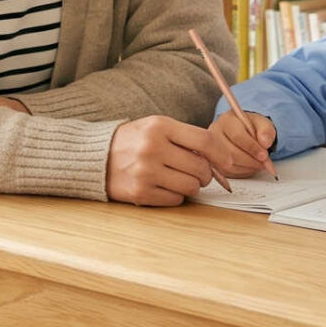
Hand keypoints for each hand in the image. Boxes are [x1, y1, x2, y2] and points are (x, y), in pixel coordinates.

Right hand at [106, 116, 220, 205]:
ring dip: (192, 186)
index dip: (222, 154)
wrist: (96, 157)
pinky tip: (164, 186)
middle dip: (206, 174)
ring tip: (179, 179)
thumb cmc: (133, 141)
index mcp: (160, 127)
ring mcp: (146, 172)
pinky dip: (175, 195)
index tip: (228, 162)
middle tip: (199, 173)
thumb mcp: (157, 128)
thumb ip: (185, 139)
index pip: (204, 141)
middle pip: (201, 168)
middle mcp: (153, 148)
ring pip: (191, 186)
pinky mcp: (140, 192)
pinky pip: (175, 199)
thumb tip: (218, 160)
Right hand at [206, 110, 274, 176]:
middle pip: (230, 152)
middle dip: (250, 161)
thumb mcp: (262, 123)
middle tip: (263, 163)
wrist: (244, 133)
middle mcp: (214, 134)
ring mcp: (210, 150)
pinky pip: (226, 172)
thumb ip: (266, 130)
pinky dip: (241, 172)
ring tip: (258, 165)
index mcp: (226, 121)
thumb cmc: (251, 127)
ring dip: (247, 168)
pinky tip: (250, 167)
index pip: (237, 136)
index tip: (264, 155)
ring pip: (227, 165)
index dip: (252, 148)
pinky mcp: (213, 163)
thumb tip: (265, 142)